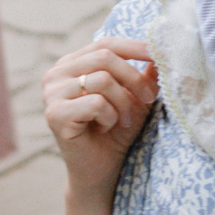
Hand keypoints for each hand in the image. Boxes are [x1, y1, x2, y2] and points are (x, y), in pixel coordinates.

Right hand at [42, 39, 158, 201]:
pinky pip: (96, 103)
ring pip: (102, 80)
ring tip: (122, 120)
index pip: (106, 44)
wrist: (101, 170)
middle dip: (134, 79)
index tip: (160, 54)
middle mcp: (57, 74)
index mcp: (72, 64)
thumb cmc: (116, 132)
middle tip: (149, 99)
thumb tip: (162, 48)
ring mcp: (52, 94)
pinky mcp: (55, 114)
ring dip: (123, 102)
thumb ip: (144, 74)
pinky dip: (110, 117)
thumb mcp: (135, 98)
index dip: (135, 47)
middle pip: (105, 57)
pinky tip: (105, 128)